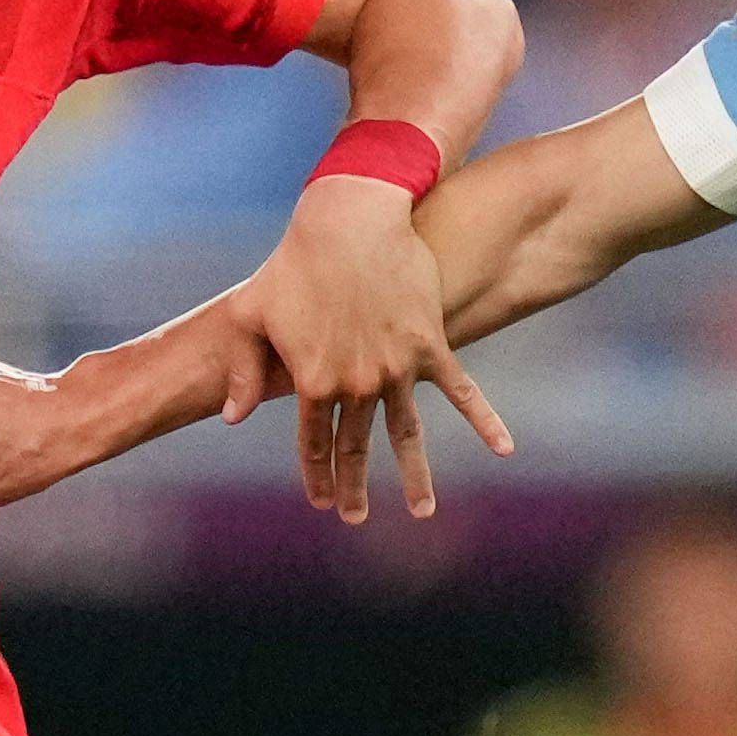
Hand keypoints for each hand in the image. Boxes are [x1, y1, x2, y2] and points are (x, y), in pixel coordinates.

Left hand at [239, 173, 508, 526]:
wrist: (350, 218)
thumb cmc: (292, 262)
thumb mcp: (249, 313)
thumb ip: (240, 368)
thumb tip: (232, 419)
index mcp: (311, 382)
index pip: (314, 442)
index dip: (316, 475)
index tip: (320, 501)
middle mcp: (356, 384)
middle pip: (355, 448)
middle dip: (353, 487)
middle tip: (353, 516)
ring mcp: (396, 369)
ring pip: (406, 435)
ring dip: (415, 478)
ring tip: (421, 512)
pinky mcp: (430, 346)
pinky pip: (462, 393)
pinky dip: (484, 422)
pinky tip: (503, 450)